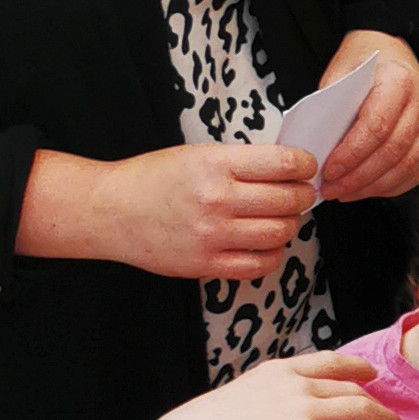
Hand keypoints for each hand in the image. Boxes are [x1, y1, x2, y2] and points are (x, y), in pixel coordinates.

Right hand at [22, 137, 317, 280]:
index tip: (307, 168)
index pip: (283, 164)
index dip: (305, 166)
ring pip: (280, 233)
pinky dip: (272, 253)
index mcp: (216, 165)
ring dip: (290, 225)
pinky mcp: (206, 264)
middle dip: (303, 196)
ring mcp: (212, 235)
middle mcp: (217, 200)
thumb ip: (239, 163)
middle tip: (301, 194)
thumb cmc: (153, 178)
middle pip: (288, 201)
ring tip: (281, 217)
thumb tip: (286, 169)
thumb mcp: (197, 155)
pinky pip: (259, 264)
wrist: (111, 211)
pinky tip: (264, 242)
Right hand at [119, 350, 406, 419]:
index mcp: (277, 371)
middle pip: (350, 390)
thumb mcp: (238, 401)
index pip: (327, 362)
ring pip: (362, 409)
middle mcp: (296, 384)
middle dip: (377, 403)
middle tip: (393, 417)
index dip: (355, 367)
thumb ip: (263, 402)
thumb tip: (272, 418)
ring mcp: (304, 409)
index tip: (370, 374)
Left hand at [315, 30, 418, 205]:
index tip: (329, 170)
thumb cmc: (364, 61)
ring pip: (408, 166)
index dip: (352, 154)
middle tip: (333, 188)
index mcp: (398, 80)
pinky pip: (417, 171)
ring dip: (374, 185)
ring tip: (346, 192)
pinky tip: (369, 189)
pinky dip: (392, 186)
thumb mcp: (339, 73)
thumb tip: (319, 149)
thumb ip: (332, 108)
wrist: (390, 50)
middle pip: (394, 150)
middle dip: (360, 176)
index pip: (377, 126)